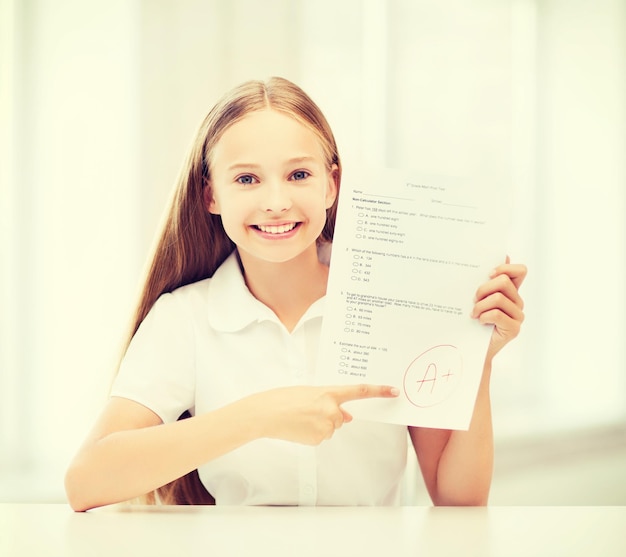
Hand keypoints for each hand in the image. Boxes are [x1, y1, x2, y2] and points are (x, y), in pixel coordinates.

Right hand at [249, 384, 398, 444]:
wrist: (264, 414)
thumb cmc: (283, 398)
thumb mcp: (308, 393)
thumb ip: (330, 401)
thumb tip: (348, 416)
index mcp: (328, 393)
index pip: (359, 391)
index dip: (378, 391)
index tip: (394, 391)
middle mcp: (331, 410)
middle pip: (341, 416)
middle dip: (329, 415)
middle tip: (307, 410)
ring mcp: (325, 427)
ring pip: (331, 428)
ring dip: (319, 424)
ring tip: (299, 418)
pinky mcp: (317, 440)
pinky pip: (321, 437)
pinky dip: (312, 433)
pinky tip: (298, 427)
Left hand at [471, 256, 526, 360]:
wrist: (471, 347)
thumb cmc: (472, 320)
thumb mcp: (478, 298)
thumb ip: (486, 281)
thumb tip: (502, 256)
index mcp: (511, 292)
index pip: (520, 271)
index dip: (505, 268)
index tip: (488, 273)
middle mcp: (517, 302)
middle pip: (504, 282)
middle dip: (483, 288)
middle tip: (473, 300)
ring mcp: (518, 315)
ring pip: (498, 298)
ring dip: (480, 305)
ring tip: (473, 314)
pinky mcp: (514, 328)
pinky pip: (497, 314)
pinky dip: (484, 316)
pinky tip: (480, 322)